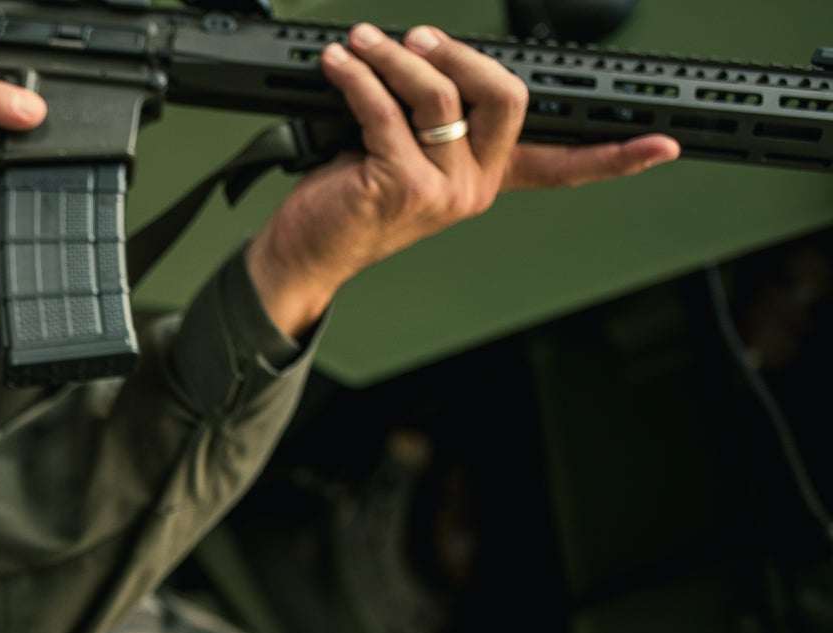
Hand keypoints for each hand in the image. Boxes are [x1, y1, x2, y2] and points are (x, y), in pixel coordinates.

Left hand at [246, 23, 679, 337]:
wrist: (303, 258)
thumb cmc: (345, 204)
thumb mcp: (401, 157)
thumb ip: (431, 120)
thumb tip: (429, 55)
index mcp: (487, 182)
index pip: (564, 168)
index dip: (614, 156)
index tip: (666, 143)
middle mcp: (475, 190)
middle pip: (507, 97)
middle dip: (461, 53)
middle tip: (417, 38)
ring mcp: (443, 193)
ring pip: (439, 97)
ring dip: (394, 58)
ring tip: (361, 44)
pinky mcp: (401, 189)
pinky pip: (385, 111)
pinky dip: (356, 78)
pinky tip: (337, 64)